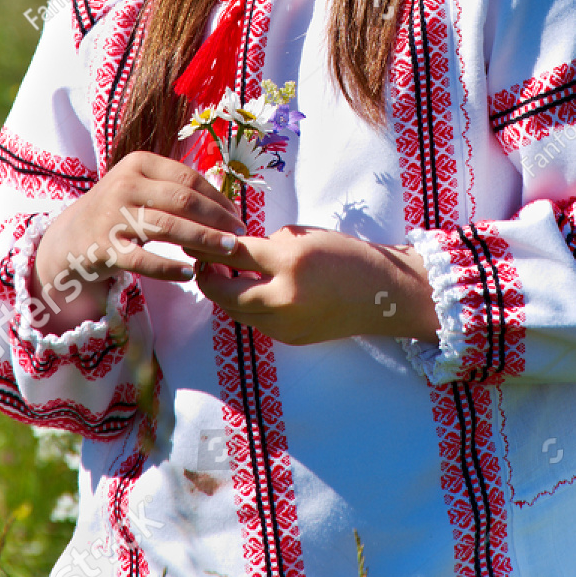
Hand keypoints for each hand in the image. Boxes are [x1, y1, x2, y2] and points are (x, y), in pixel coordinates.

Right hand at [29, 151, 246, 331]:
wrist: (69, 237)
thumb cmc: (118, 210)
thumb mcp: (141, 187)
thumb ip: (176, 190)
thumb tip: (226, 206)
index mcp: (138, 163)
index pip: (188, 178)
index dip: (218, 198)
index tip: (236, 216)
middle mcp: (124, 185)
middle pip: (183, 200)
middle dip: (217, 219)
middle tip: (239, 235)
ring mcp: (112, 216)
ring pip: (168, 227)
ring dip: (203, 240)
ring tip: (227, 250)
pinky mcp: (104, 248)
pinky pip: (143, 260)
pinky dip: (169, 268)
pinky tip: (189, 273)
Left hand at [187, 225, 438, 346]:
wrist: (380, 293)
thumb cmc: (344, 255)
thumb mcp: (304, 238)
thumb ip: (266, 245)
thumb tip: (232, 252)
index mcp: (290, 262)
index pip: (235, 254)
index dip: (210, 247)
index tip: (195, 239)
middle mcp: (284, 297)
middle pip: (224, 292)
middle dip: (207, 277)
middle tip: (202, 262)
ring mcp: (285, 324)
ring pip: (236, 311)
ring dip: (224, 294)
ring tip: (222, 275)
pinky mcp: (289, 338)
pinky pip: (255, 321)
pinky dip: (246, 306)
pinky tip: (248, 291)